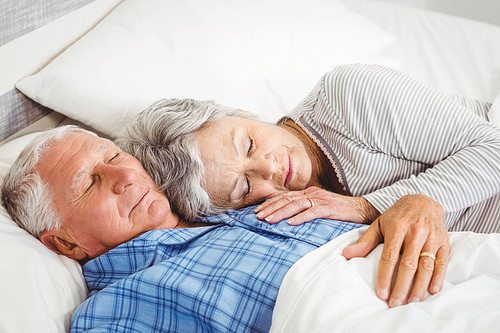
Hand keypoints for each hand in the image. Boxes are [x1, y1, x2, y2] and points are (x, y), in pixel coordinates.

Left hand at [254, 186, 378, 224]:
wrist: (362, 209)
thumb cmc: (339, 211)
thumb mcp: (319, 207)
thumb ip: (305, 210)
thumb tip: (288, 219)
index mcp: (308, 193)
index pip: (285, 197)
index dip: (270, 203)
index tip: (257, 211)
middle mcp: (312, 194)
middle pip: (286, 200)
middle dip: (270, 208)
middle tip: (257, 217)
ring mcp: (320, 200)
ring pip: (296, 205)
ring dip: (281, 213)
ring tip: (269, 220)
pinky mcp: (329, 208)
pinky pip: (312, 212)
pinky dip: (301, 217)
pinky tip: (291, 224)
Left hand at [342, 194, 449, 306]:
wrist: (423, 201)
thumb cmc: (397, 217)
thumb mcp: (378, 224)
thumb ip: (365, 241)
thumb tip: (346, 255)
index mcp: (397, 228)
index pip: (389, 257)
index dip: (385, 276)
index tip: (381, 293)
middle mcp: (415, 232)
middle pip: (408, 264)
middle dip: (401, 286)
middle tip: (395, 304)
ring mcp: (431, 237)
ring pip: (426, 266)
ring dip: (419, 286)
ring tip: (412, 302)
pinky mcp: (444, 242)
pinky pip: (442, 262)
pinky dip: (438, 277)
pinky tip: (432, 291)